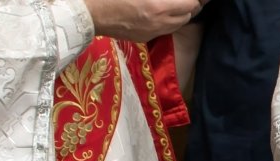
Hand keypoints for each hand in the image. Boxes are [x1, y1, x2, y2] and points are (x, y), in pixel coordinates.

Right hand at [83, 0, 206, 42]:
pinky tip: (163, 12)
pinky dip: (170, 21)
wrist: (88, 12)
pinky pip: (165, 30)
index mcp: (158, 5)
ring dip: (182, 13)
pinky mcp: (144, 38)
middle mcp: (160, 22)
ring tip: (178, 3)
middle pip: (189, 15)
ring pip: (179, 24)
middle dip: (191, 4)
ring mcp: (152, 32)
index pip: (191, 3)